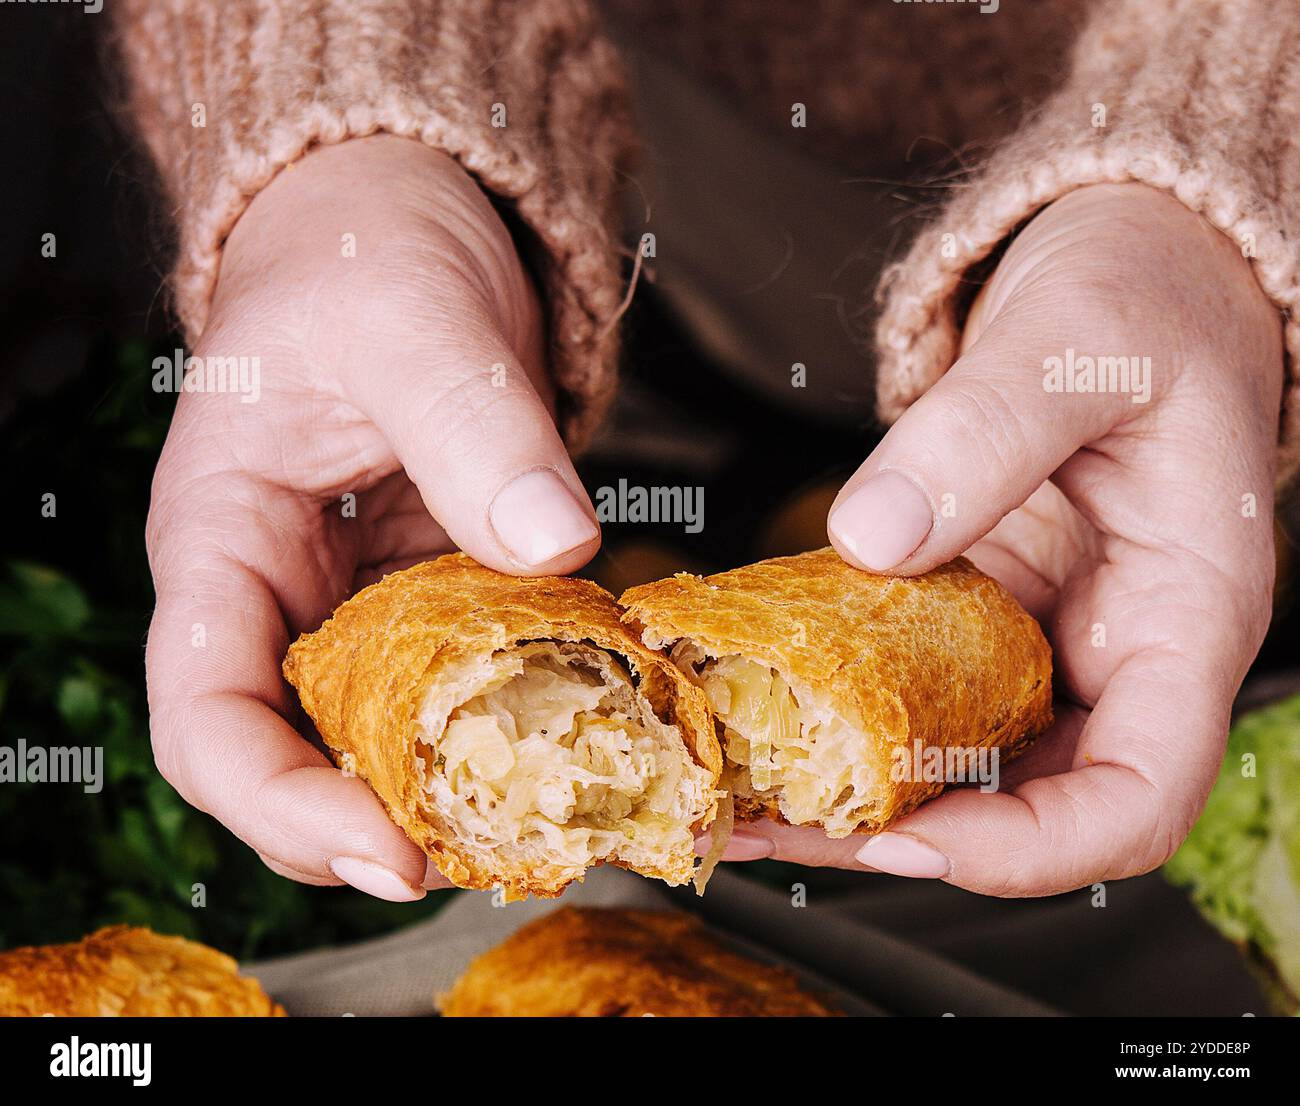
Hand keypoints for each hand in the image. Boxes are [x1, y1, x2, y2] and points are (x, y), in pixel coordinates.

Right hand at [144, 135, 600, 899]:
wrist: (404, 218)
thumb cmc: (367, 252)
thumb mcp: (415, 322)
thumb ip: (477, 431)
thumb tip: (559, 545)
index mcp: (221, 540)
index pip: (206, 714)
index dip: (281, 805)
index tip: (389, 853)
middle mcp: (279, 591)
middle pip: (292, 756)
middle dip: (375, 825)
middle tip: (489, 857)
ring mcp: (359, 597)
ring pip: (381, 734)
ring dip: (452, 788)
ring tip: (547, 818)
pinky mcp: (433, 588)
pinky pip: (460, 679)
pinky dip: (511, 718)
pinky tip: (580, 732)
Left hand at [723, 183, 1283, 894]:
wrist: (1133, 268)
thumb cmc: (1147, 299)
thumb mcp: (1076, 345)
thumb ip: (983, 433)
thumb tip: (871, 535)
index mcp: (1182, 618)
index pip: (1137, 798)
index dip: (1029, 849)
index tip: (908, 840)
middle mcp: (1113, 651)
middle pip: (1024, 803)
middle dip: (896, 834)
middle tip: (766, 824)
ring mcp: (1042, 636)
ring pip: (956, 759)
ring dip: (844, 789)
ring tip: (730, 790)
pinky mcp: (979, 608)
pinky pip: (911, 684)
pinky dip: (835, 709)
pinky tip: (749, 705)